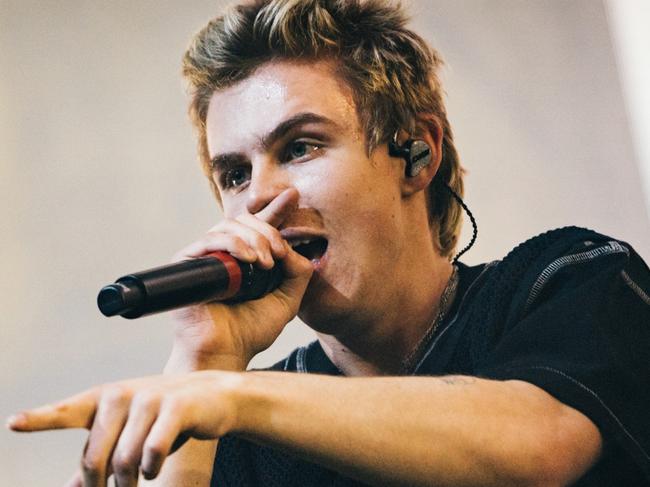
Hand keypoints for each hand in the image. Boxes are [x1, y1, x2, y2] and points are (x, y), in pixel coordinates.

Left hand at [7, 371, 242, 486]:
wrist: (213, 396)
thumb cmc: (162, 417)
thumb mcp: (128, 433)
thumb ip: (99, 456)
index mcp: (103, 399)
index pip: (67, 412)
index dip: (40, 419)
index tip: (13, 423)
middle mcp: (122, 395)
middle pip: (94, 458)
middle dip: (100, 485)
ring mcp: (149, 399)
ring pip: (124, 461)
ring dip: (131, 481)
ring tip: (140, 478)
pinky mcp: (175, 407)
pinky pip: (152, 452)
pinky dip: (152, 468)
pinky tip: (155, 466)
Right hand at [167, 188, 312, 371]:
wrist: (225, 352)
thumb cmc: (251, 331)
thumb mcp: (287, 299)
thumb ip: (297, 273)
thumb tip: (295, 249)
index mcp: (245, 260)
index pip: (259, 227)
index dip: (275, 209)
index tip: (292, 196)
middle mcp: (224, 255)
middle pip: (245, 222)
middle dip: (268, 232)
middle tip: (279, 254)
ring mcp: (206, 257)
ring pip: (230, 226)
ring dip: (254, 239)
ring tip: (267, 263)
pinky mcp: (188, 263)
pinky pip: (210, 240)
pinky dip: (233, 244)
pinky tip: (251, 260)